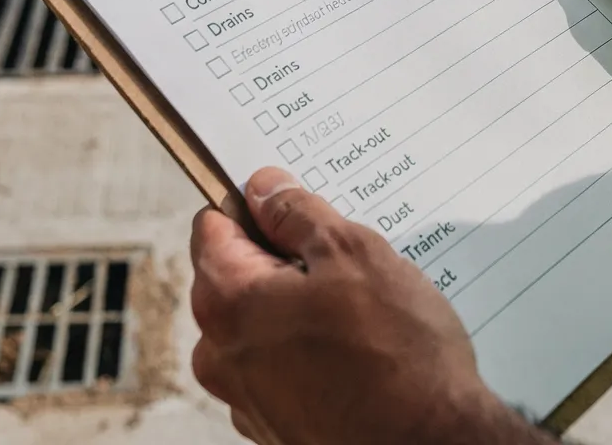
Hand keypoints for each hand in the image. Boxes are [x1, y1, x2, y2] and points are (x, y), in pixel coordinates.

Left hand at [188, 168, 546, 444]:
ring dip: (300, 308)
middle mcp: (222, 354)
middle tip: (343, 261)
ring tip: (361, 312)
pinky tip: (358, 353)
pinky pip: (281, 367)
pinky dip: (309, 352)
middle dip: (282, 260)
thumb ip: (298, 214)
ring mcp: (246, 397)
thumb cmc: (398, 356)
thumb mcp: (354, 253)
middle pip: (235, 276)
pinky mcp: (276, 425)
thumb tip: (265, 189)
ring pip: (262, 324)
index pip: (213, 227)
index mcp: (228, 302)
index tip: (293, 205)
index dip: (255, 207)